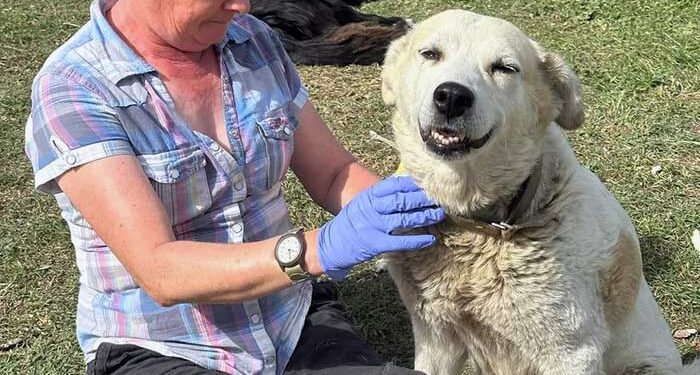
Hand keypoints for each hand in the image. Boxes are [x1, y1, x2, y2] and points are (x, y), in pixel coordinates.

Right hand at [317, 176, 444, 278]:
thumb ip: (382, 196)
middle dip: (422, 199)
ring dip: (423, 216)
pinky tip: (429, 239)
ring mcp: (373, 226)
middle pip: (401, 200)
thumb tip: (405, 186)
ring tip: (439, 214)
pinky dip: (416, 240)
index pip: (393, 185)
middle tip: (440, 198)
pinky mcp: (375, 243)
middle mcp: (371, 208)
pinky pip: (399, 241)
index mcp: (369, 196)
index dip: (412, 183)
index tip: (428, 182)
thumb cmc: (351, 223)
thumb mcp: (363, 203)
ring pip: (403, 218)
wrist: (330, 244)